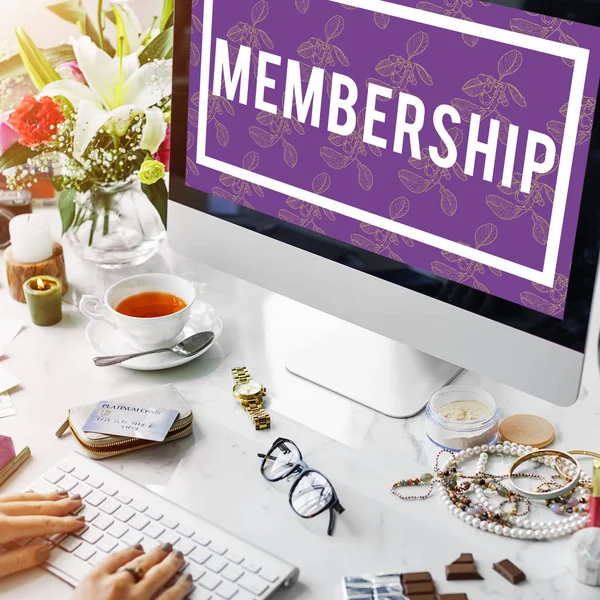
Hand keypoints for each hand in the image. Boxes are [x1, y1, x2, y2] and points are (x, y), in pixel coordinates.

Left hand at [0, 490, 84, 579]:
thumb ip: (16, 561)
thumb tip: (43, 552)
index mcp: (0, 527)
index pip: (41, 524)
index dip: (63, 523)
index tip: (79, 521)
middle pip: (36, 506)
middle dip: (60, 505)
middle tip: (77, 502)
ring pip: (25, 498)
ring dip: (47, 497)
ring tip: (63, 494)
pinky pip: (13, 496)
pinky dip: (29, 496)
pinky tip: (34, 496)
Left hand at [73, 543, 192, 599]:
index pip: (171, 596)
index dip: (181, 585)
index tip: (186, 579)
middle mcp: (134, 597)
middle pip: (160, 574)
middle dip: (172, 564)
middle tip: (177, 556)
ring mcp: (113, 584)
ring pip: (142, 562)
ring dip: (156, 554)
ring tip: (163, 548)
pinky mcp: (94, 577)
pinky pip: (117, 557)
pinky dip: (129, 551)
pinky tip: (136, 549)